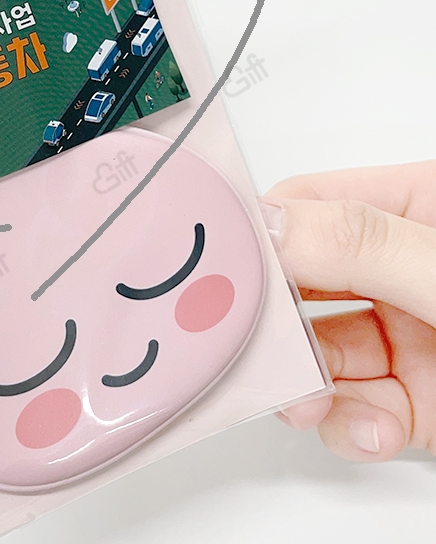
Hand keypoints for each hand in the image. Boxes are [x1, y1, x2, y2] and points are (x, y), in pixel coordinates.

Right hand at [263, 161, 435, 460]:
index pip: (307, 205)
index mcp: (419, 206)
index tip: (219, 269)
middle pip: (301, 284)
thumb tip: (269, 223)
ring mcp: (411, 333)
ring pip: (320, 353)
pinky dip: (351, 426)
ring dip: (309, 384)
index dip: (258, 234)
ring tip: (312, 400)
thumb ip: (367, 245)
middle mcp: (405, 267)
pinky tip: (369, 428)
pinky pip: (357, 408)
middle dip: (277, 323)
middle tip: (252, 348)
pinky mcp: (420, 398)